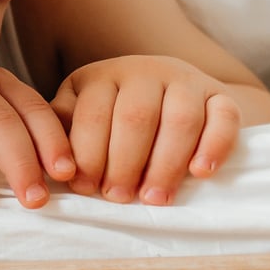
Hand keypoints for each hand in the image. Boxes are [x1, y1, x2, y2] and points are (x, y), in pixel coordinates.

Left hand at [51, 55, 240, 205]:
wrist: (173, 94)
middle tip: (117, 198)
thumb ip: (63, 131)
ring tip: (154, 198)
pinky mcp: (220, 94)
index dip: (88, 154)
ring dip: (166, 163)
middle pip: (135, 118)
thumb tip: (45, 163)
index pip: (93, 114)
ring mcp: (185, 80)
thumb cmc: (113, 115)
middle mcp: (143, 70)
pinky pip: (224, 116)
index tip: (84, 189)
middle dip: (124, 163)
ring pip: (180, 119)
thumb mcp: (80, 113)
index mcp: (101, 76)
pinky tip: (200, 172)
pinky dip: (215, 145)